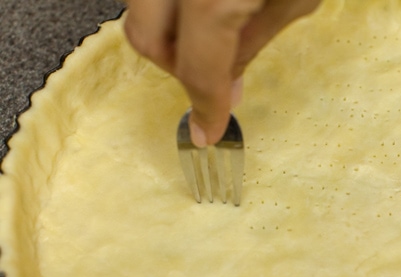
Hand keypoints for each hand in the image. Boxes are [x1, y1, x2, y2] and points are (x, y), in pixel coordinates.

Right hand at [124, 0, 319, 145]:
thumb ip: (253, 43)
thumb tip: (226, 88)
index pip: (198, 67)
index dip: (206, 108)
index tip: (208, 134)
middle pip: (146, 36)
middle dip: (174, 63)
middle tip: (211, 75)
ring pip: (143, 8)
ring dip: (172, 30)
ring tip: (216, 33)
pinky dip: (174, 5)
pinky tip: (208, 5)